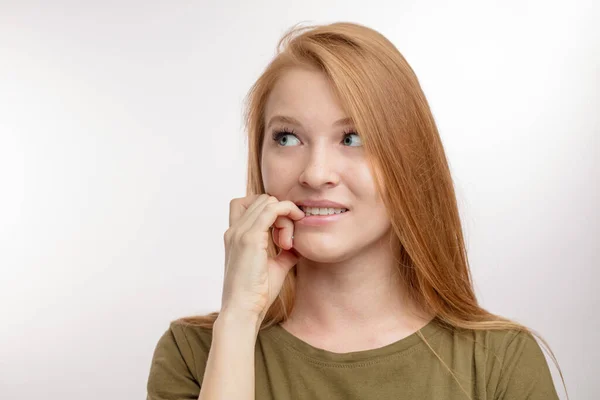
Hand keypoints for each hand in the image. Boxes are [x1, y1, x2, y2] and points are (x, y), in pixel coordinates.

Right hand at [221, 194, 303, 320]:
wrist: (243, 311)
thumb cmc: (257, 294)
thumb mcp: (275, 267)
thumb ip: (284, 253)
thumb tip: (298, 246)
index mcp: (235, 236)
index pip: (249, 203)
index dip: (270, 210)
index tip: (283, 232)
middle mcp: (234, 230)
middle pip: (262, 200)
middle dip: (280, 214)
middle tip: (287, 240)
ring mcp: (239, 232)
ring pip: (268, 202)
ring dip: (285, 216)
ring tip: (287, 243)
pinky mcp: (249, 238)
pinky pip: (272, 209)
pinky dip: (287, 213)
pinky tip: (291, 234)